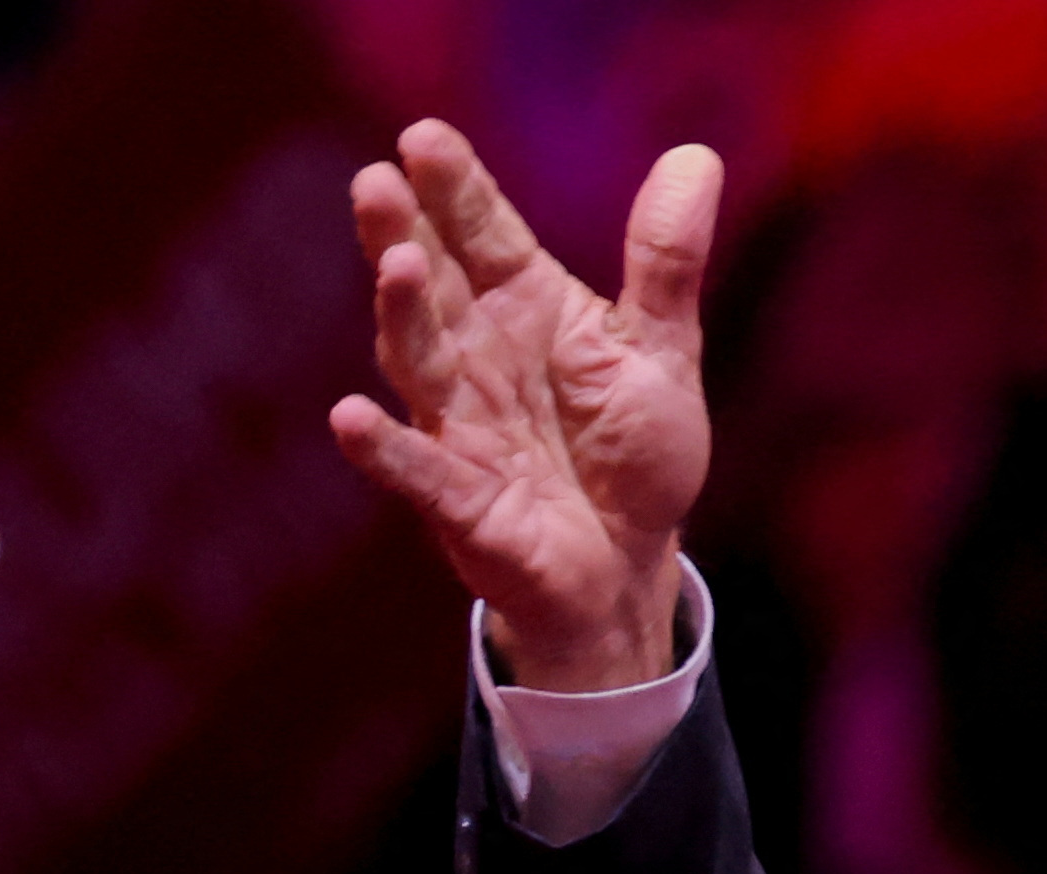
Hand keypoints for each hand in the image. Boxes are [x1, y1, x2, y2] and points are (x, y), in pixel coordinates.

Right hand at [326, 122, 718, 692]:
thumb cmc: (633, 451)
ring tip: (397, 268)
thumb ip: (666, 261)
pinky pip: (416, 471)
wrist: (630, 562)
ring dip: (401, 317)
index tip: (423, 137)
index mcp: (524, 306)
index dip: (454, 188)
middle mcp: (476, 354)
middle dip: (402, 234)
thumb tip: (697, 156)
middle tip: (377, 181)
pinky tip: (350, 419)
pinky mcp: (460, 499)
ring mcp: (459, 424)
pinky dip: (385, 449)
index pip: (482, 232)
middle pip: (431, 284)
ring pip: (419, 362)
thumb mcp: (662, 350)